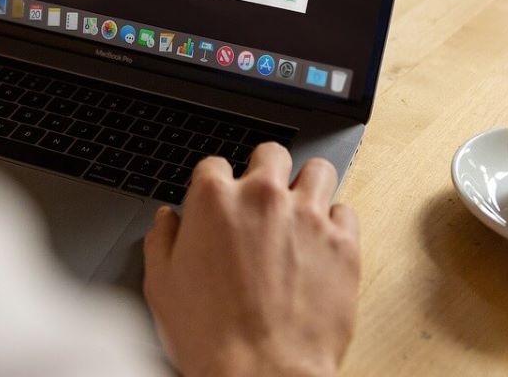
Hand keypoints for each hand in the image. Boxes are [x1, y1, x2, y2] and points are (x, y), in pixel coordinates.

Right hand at [143, 145, 360, 376]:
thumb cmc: (210, 337)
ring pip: (318, 170)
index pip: (214, 164)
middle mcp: (263, 197)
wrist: (260, 375)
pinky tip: (322, 243)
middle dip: (266, 171)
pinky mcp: (343, 244)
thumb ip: (161, 241)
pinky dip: (336, 223)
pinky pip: (347, 211)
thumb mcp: (162, 286)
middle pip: (271, 153)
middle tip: (263, 199)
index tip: (220, 203)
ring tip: (301, 210)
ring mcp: (307, 217)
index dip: (215, 185)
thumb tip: (167, 220)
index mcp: (214, 200)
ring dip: (308, 185)